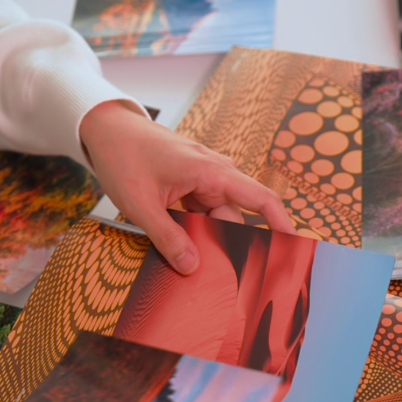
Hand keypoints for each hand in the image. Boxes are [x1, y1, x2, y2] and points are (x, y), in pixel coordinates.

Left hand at [79, 101, 297, 274]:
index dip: (282, 223)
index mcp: (211, 171)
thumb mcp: (141, 204)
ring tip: (186, 257)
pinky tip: (181, 243)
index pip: (260, 198)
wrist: (106, 129)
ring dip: (206, 237)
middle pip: (235, 217)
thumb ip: (167, 237)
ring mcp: (203, 178)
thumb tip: (193, 267)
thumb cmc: (123, 157)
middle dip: (228, 243)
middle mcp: (214, 173)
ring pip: (217, 217)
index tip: (295, 246)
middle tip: (214, 272)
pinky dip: (196, 228)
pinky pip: (203, 212)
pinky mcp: (191, 183)